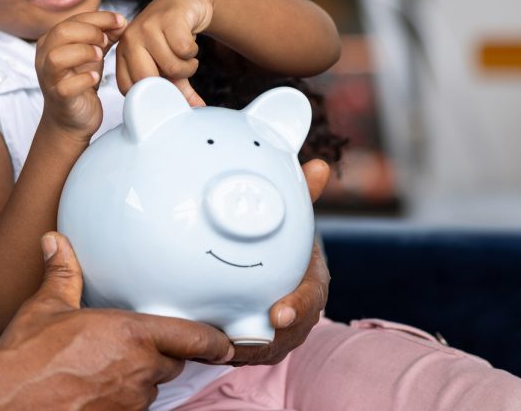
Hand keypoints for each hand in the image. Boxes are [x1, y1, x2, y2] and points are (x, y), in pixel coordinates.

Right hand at [0, 232, 234, 408]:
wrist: (5, 403)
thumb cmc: (25, 357)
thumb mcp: (45, 308)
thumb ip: (61, 273)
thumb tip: (55, 242)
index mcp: (130, 335)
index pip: (192, 338)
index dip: (213, 342)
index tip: (224, 343)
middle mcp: (138, 370)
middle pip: (172, 364)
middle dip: (162, 357)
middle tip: (141, 348)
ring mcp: (129, 401)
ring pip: (151, 389)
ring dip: (141, 379)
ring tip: (110, 369)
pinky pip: (133, 409)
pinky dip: (123, 400)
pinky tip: (98, 390)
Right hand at [35, 11, 125, 139]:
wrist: (72, 119)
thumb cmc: (79, 82)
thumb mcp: (92, 54)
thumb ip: (104, 36)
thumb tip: (121, 22)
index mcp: (51, 41)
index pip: (73, 20)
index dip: (99, 18)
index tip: (120, 21)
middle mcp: (44, 57)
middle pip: (62, 32)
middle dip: (90, 32)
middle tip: (107, 41)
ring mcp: (49, 78)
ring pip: (57, 57)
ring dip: (83, 52)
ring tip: (100, 56)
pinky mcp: (58, 98)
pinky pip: (65, 87)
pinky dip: (84, 79)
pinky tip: (96, 77)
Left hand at [115, 0, 215, 106]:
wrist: (186, 0)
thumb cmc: (172, 35)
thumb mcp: (170, 63)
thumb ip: (177, 88)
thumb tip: (195, 109)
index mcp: (123, 53)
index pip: (129, 89)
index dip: (150, 95)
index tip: (166, 88)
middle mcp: (130, 40)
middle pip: (148, 80)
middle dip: (171, 82)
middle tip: (180, 71)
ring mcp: (147, 27)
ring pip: (171, 67)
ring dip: (188, 66)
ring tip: (187, 56)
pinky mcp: (168, 19)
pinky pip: (184, 51)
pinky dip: (193, 53)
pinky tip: (190, 44)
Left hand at [232, 158, 330, 364]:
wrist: (277, 270)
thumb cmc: (284, 245)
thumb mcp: (293, 220)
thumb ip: (302, 195)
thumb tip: (319, 166)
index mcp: (311, 283)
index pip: (311, 298)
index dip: (298, 307)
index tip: (279, 315)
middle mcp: (299, 314)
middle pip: (287, 334)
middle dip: (264, 340)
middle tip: (235, 339)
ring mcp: (280, 335)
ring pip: (263, 350)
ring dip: (240, 351)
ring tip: (214, 345)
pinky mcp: (257, 346)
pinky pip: (242, 354)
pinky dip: (224, 352)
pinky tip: (200, 346)